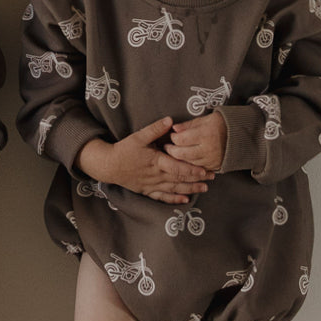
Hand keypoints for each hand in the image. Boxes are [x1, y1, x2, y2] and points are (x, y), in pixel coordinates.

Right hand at [78, 116, 211, 204]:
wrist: (109, 166)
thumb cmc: (124, 150)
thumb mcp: (139, 136)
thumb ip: (155, 129)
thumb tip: (170, 120)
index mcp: (156, 162)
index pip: (178, 167)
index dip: (193, 169)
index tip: (205, 169)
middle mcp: (156, 175)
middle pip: (180, 179)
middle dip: (197, 179)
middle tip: (212, 177)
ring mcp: (152, 185)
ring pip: (174, 189)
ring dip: (190, 189)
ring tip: (204, 189)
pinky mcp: (147, 191)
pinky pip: (163, 197)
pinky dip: (174, 199)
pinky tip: (185, 200)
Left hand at [166, 112, 226, 172]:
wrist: (241, 135)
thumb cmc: (224, 124)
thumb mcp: (206, 119)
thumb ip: (189, 125)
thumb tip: (175, 128)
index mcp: (205, 134)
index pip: (180, 139)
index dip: (173, 138)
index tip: (172, 135)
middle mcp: (208, 149)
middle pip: (181, 154)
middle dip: (171, 150)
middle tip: (168, 147)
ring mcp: (211, 159)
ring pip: (187, 163)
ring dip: (179, 159)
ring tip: (176, 153)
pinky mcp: (213, 166)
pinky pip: (197, 169)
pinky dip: (190, 165)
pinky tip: (186, 160)